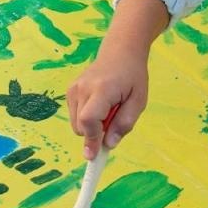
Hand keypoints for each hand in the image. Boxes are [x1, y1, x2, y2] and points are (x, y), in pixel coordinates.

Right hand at [67, 45, 149, 160]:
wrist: (120, 51)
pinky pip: (74, 116)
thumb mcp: (138, 101)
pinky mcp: (70, 90)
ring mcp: (73, 88)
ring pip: (76, 124)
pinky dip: (86, 118)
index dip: (91, 140)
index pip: (89, 120)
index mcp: (102, 89)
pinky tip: (99, 105)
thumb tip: (108, 145)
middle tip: (114, 122)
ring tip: (108, 109)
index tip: (93, 157)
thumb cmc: (133, 76)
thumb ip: (124, 123)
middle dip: (95, 133)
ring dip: (91, 126)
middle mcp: (82, 88)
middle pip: (81, 126)